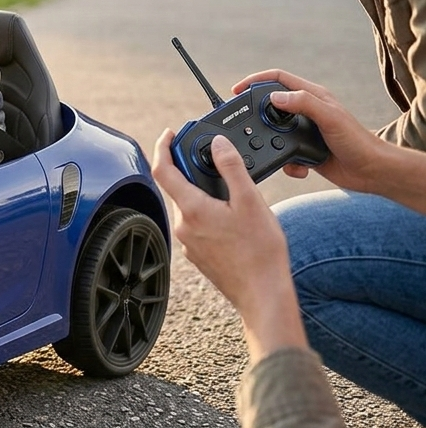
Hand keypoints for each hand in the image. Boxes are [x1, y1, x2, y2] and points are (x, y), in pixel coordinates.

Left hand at [151, 131, 305, 360]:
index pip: (163, 169)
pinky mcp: (197, 253)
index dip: (163, 147)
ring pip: (188, 206)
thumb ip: (232, 168)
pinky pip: (195, 223)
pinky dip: (206, 211)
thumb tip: (217, 144)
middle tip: (212, 159)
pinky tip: (230, 216)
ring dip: (202, 192)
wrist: (262, 294)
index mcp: (192, 209)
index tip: (170, 134)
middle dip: (191, 170)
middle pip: (177, 187)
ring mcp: (188, 241)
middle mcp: (183, 226)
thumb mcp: (251, 201)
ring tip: (230, 190)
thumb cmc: (260, 252)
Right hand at [231, 70, 384, 192]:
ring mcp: (303, 131)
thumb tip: (274, 97)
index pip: (277, 79)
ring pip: (273, 133)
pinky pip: (282, 154)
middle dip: (256, 115)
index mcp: (312, 96)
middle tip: (242, 124)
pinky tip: (297, 167)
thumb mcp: (330, 117)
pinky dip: (286, 163)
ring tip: (276, 152)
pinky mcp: (303, 151)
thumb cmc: (357, 141)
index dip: (255, 81)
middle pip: (270, 106)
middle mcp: (306, 112)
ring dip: (271, 144)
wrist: (371, 172)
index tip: (236, 90)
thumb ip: (304, 103)